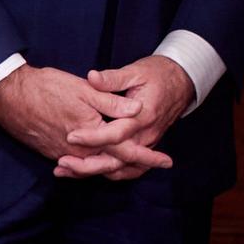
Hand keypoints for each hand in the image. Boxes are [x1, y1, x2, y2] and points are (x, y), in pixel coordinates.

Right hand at [0, 63, 144, 165]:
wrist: (9, 95)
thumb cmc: (46, 88)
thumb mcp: (84, 89)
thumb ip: (111, 101)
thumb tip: (138, 109)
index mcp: (91, 134)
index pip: (126, 151)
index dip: (148, 156)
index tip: (167, 161)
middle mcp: (79, 150)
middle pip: (113, 165)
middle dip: (136, 166)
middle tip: (157, 165)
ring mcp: (64, 154)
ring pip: (96, 168)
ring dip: (116, 168)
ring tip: (134, 166)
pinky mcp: (52, 153)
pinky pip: (79, 166)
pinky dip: (93, 167)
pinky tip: (100, 163)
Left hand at [53, 55, 193, 179]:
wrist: (181, 82)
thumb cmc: (157, 74)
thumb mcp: (135, 71)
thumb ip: (113, 78)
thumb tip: (92, 77)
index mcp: (143, 116)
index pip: (116, 134)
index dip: (93, 137)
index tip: (71, 136)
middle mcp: (146, 135)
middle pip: (117, 159)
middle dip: (88, 165)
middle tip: (62, 163)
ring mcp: (147, 144)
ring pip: (121, 168)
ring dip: (94, 172)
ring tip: (66, 171)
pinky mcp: (145, 148)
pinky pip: (127, 168)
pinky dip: (107, 173)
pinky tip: (85, 172)